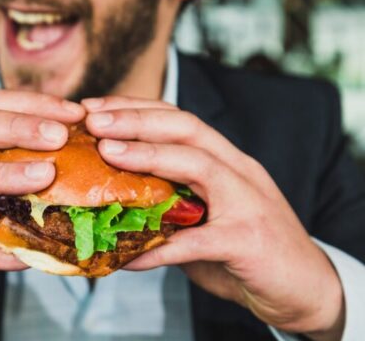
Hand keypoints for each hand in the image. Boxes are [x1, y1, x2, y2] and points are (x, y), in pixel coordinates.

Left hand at [83, 96, 343, 340]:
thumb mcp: (206, 216)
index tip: (94, 108)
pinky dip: (159, 247)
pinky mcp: (248, 241)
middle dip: (136, 118)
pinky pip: (196, 241)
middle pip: (186, 128)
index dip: (135, 108)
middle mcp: (239, 171)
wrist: (304, 287)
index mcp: (226, 161)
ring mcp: (248, 202)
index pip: (179, 119)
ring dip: (148, 154)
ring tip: (106, 152)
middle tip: (92, 119)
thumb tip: (114, 203)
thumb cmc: (247, 250)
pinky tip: (127, 256)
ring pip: (197, 163)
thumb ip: (171, 205)